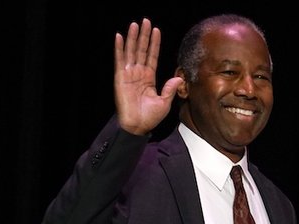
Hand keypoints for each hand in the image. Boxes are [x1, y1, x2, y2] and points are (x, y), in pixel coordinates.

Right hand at [113, 18, 180, 134]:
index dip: (154, 43)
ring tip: (135, 24)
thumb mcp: (164, 102)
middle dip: (144, 35)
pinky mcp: (120, 78)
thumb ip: (170, 88)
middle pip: (142, 50)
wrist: (138, 126)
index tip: (157, 31)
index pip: (152, 56)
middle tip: (146, 21)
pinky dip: (119, 48)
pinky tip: (120, 36)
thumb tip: (179, 78)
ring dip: (133, 37)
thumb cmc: (150, 116)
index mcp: (149, 78)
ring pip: (132, 52)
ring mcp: (129, 74)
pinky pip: (120, 60)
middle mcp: (138, 73)